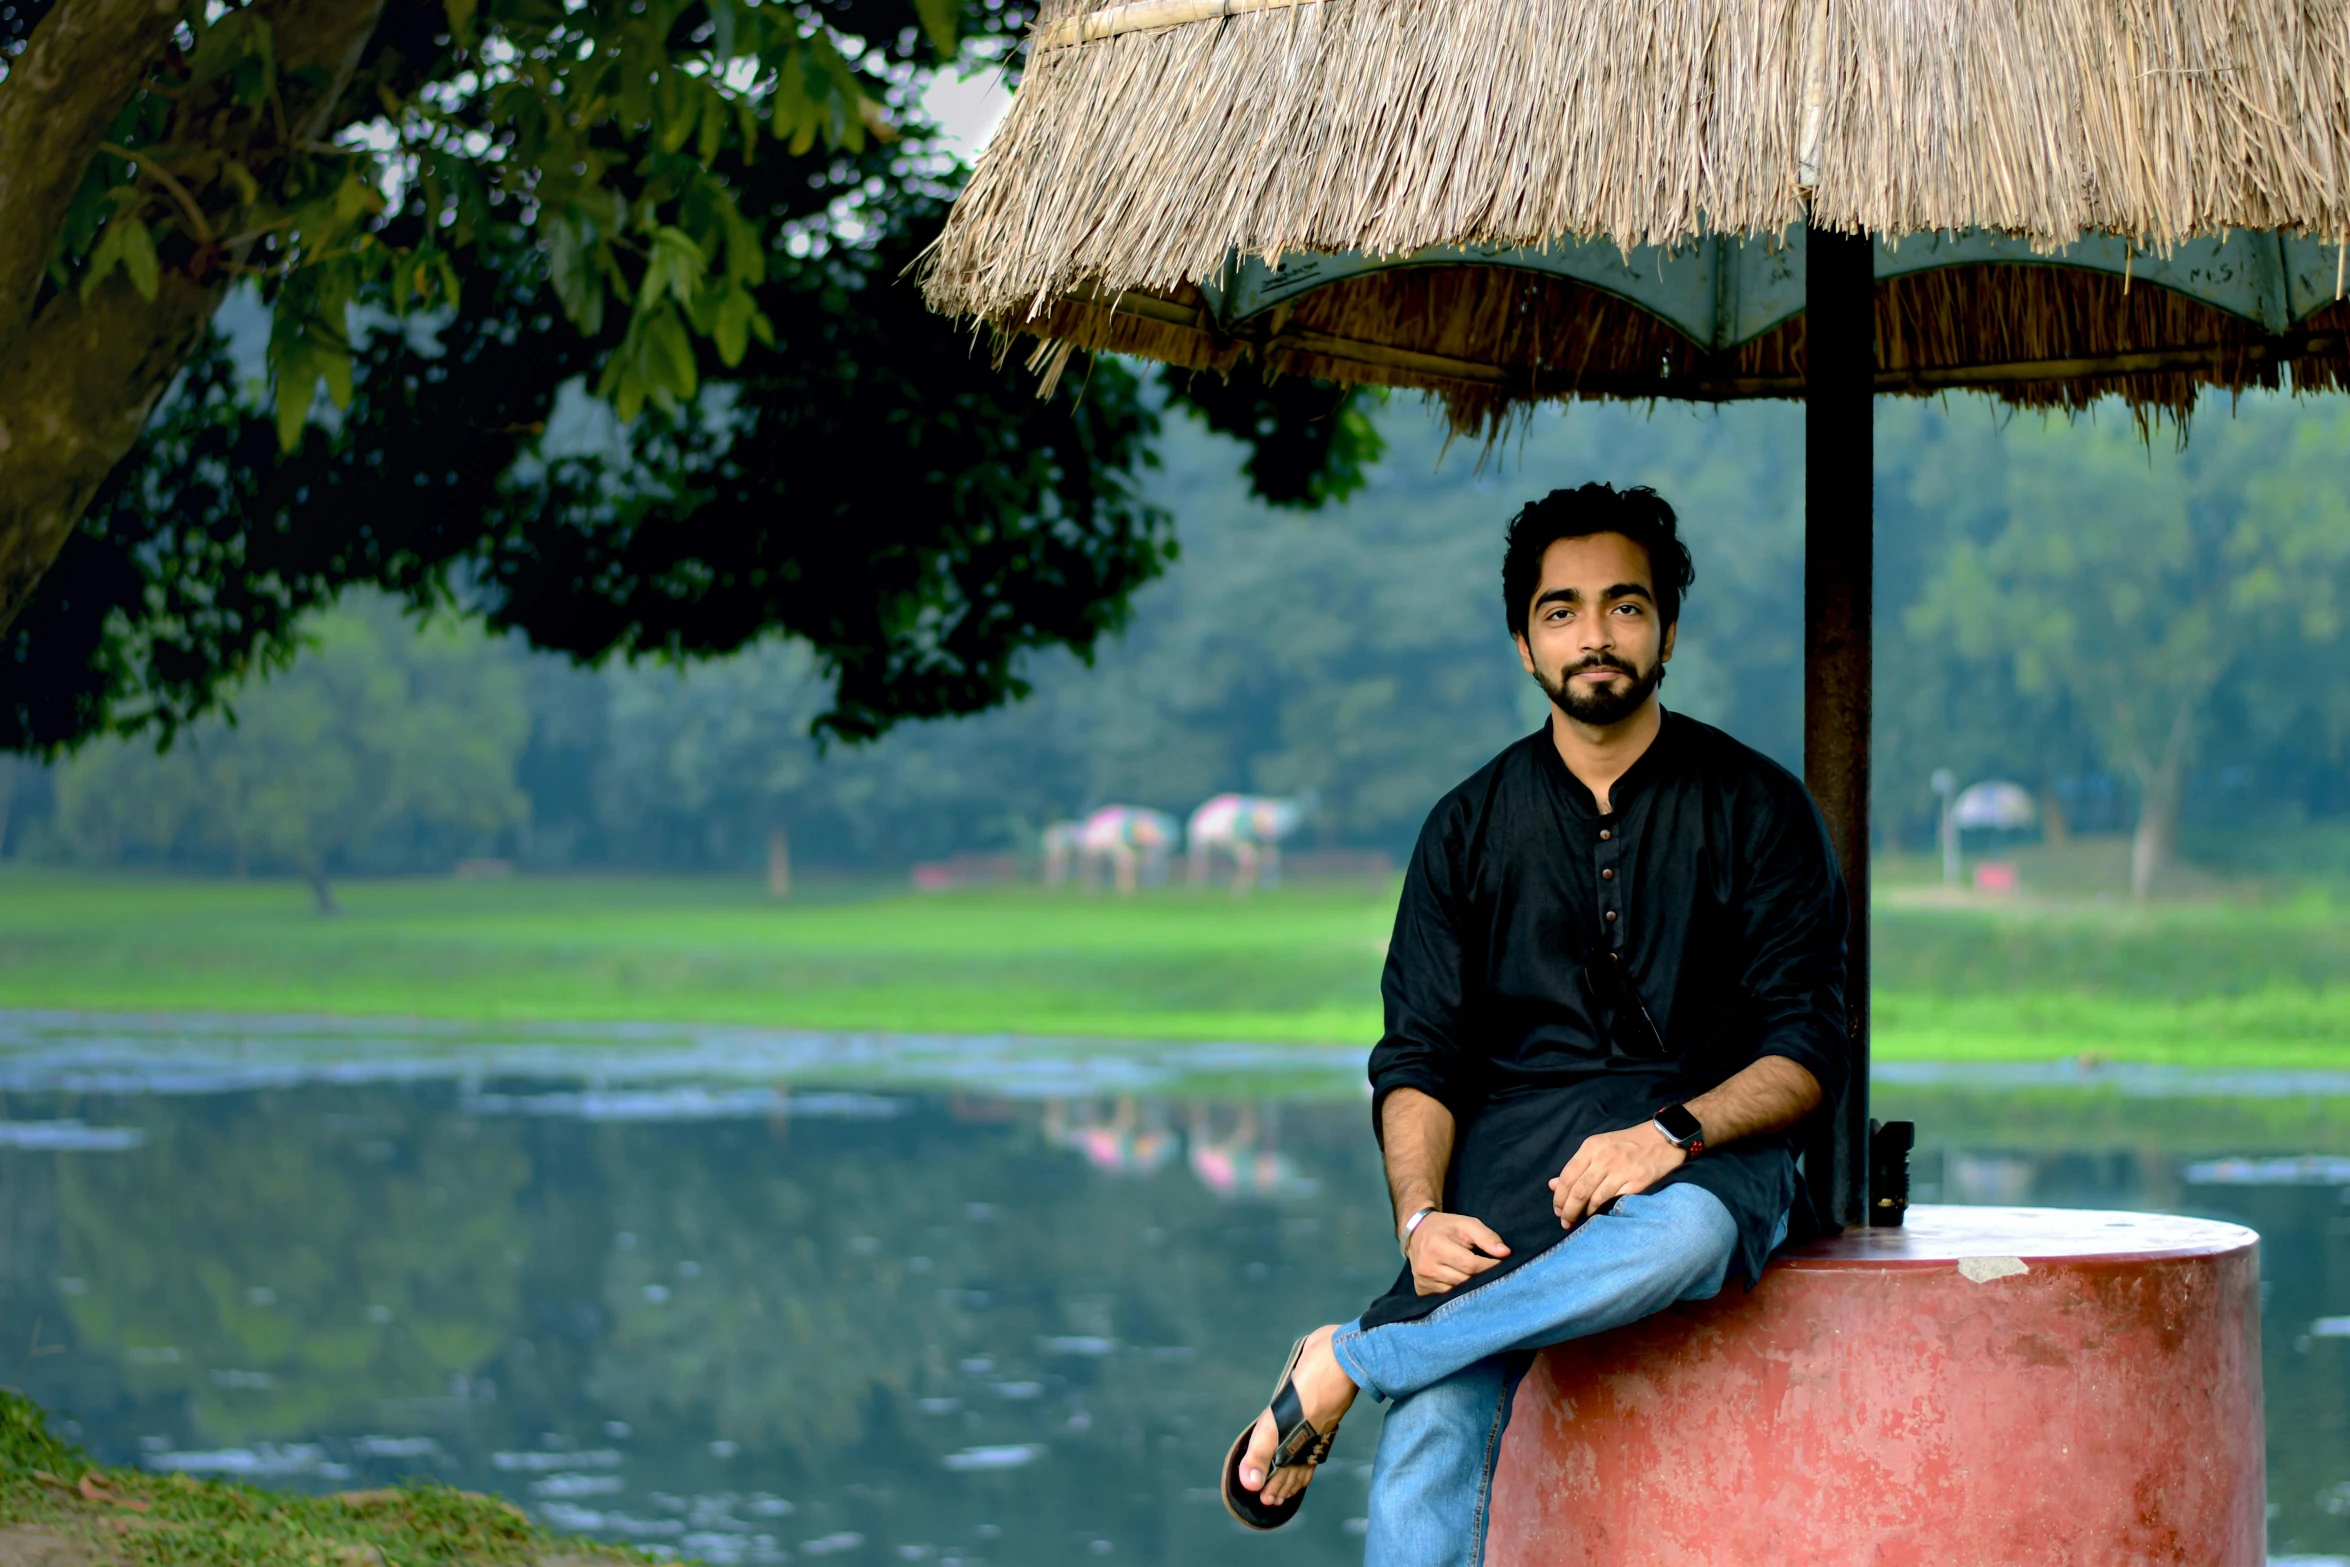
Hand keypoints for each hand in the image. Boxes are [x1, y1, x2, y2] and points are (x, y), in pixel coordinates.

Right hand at [1403, 1212, 1510, 1295]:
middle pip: (1465, 1281)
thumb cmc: (1447, 1228)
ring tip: (1482, 1281)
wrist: (1417, 1233)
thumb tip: (1506, 1253)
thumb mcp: (1467, 1224)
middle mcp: (1427, 1266)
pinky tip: (1466, 1288)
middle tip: (1496, 1275)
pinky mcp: (1422, 1291)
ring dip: (1473, 1289)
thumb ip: (1487, 1236)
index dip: (1491, 1266)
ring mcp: (1423, 1281)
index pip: (1471, 1265)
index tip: (1504, 1265)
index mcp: (1437, 1246)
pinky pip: (1447, 1299)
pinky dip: (1459, 1295)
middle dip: (1483, 1278)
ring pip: (1457, 1293)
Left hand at [1549, 1121, 1685, 1226]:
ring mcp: (1621, 1170)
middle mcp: (1604, 1158)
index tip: (1557, 1210)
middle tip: (1564, 1222)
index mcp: (1591, 1147)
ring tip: (1579, 1222)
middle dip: (1568, 1210)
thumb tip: (1552, 1185)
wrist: (1663, 1139)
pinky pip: (1614, 1202)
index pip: (1567, 1176)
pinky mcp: (1637, 1182)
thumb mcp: (1599, 1146)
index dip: (1559, 1197)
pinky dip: (1603, 1211)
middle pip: (1578, 1190)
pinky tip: (1599, 1216)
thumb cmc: (1628, 1143)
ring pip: (1594, 1199)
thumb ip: (1577, 1166)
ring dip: (1584, 1214)